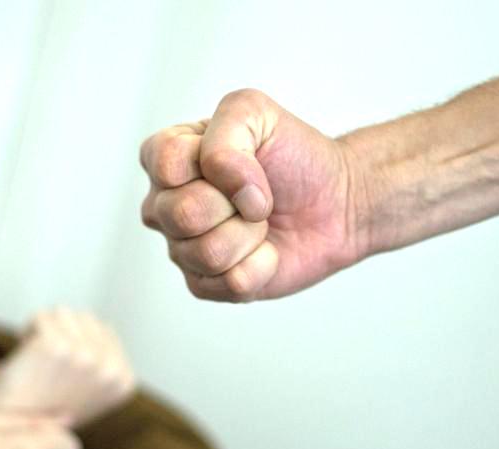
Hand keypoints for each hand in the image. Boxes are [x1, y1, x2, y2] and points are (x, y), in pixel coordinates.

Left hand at [0, 309, 135, 427]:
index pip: (104, 331)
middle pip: (85, 319)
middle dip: (63, 335)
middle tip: (47, 369)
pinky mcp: (57, 346)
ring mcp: (85, 357)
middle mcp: (109, 370)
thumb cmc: (45, 413)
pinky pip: (41, 317)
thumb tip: (106, 327)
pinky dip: (28, 332)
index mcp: (123, 381)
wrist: (9, 431)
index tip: (63, 374)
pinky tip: (26, 358)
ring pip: (63, 314)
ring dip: (46, 331)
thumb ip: (103, 365)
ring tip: (37, 363)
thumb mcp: (89, 393)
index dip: (78, 346)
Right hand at [139, 88, 365, 301]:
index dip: (219, 164)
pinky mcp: (206, 284)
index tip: (248, 158)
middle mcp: (164, 204)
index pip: (165, 163)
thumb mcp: (256, 114)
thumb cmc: (291, 156)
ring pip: (206, 254)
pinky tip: (265, 251)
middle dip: (235, 203)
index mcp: (166, 157)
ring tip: (260, 222)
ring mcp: (182, 248)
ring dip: (250, 235)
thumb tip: (226, 188)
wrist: (334, 202)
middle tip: (255, 196)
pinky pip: (229, 284)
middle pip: (181, 214)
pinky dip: (261, 265)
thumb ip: (227, 132)